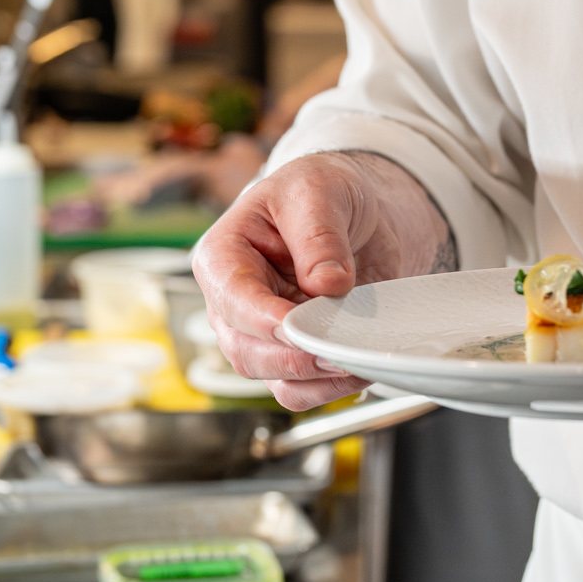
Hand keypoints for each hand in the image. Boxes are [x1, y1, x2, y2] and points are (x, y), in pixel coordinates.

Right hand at [191, 151, 451, 409]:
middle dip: (294, 355)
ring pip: (274, 379)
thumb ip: (319, 236)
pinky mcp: (293, 353)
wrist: (357, 209)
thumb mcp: (318, 192)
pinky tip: (358, 367)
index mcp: (224, 255)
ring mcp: (261, 334)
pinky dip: (330, 388)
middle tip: (338, 347)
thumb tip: (327, 284)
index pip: (232, 297)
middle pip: (247, 350)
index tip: (298, 324)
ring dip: (316, 379)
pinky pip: (302, 390)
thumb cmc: (320, 192)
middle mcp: (234, 303)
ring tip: (355, 359)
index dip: (262, 317)